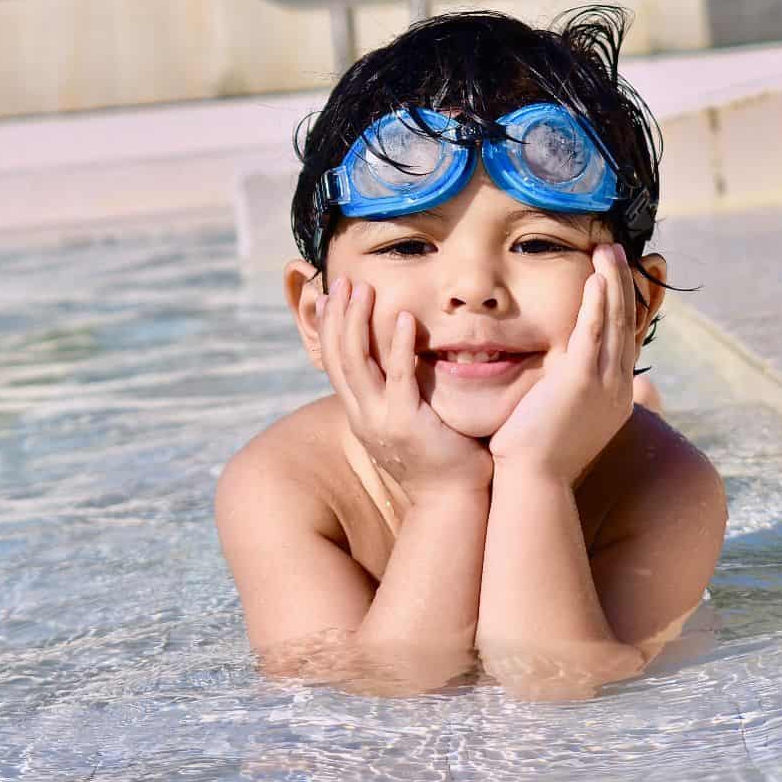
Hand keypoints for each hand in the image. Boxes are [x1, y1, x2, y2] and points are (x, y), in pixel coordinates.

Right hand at [317, 277, 493, 498]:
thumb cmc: (439, 458)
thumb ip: (398, 393)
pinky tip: (404, 318)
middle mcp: (362, 416)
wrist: (452, 500)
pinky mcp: (406, 423)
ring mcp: (380, 420)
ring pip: (356, 362)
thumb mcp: (406, 422)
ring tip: (364, 289)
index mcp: (359, 414)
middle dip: (337, 316)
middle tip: (342, 281)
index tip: (330, 295)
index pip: (333, 363)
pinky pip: (397, 377)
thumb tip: (399, 364)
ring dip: (358, 322)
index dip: (328, 327)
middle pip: (337, 357)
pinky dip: (398, 345)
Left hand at [488, 243, 635, 483]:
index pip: (623, 340)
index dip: (622, 306)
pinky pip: (593, 333)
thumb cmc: (539, 457)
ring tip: (608, 251)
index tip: (618, 277)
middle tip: (616, 252)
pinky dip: (597, 304)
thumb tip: (569, 383)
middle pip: (625, 324)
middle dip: (622, 284)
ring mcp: (604, 384)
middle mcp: (617, 387)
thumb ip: (571, 397)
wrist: (534, 481)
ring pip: (613, 322)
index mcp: (615, 396)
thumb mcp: (563, 421)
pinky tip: (596, 279)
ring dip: (612, 283)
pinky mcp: (581, 381)